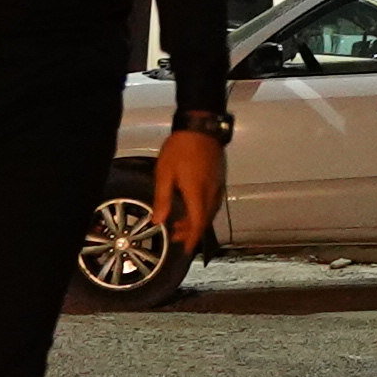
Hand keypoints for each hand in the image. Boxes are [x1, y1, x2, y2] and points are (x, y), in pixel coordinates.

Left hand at [151, 124, 226, 250]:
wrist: (201, 127)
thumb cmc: (180, 149)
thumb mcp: (164, 174)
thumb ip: (162, 199)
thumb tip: (158, 221)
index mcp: (197, 193)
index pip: (197, 223)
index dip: (192, 238)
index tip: (186, 249)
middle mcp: (211, 192)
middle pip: (204, 219)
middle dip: (191, 232)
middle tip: (176, 236)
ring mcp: (217, 185)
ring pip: (209, 211)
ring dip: (196, 221)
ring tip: (180, 223)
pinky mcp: (218, 178)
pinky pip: (212, 202)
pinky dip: (201, 210)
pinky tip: (191, 207)